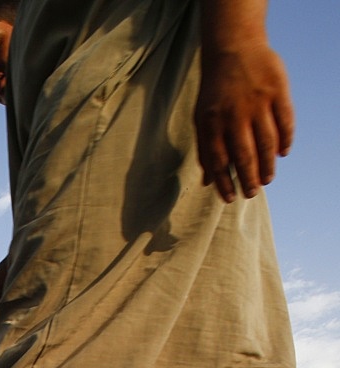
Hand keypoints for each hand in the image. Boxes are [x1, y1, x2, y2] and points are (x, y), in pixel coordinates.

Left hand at [195, 35, 293, 201]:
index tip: (229, 198)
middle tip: (251, 193)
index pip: (218, 160)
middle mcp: (234, 114)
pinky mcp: (277, 91)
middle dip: (248, 179)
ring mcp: (257, 102)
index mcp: (212, 122)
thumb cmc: (214, 91)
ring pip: (266, 142)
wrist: (232, 49)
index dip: (224, 182)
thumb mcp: (202, 117)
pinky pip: (285, 121)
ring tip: (266, 179)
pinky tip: (282, 153)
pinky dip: (285, 139)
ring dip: (267, 164)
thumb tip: (207, 182)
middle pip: (244, 155)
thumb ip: (205, 149)